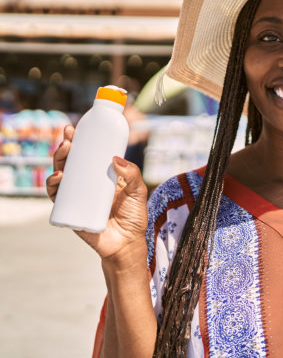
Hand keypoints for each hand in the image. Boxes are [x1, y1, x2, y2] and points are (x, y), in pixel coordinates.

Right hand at [46, 125, 148, 264]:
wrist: (126, 243)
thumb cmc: (134, 216)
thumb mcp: (138, 191)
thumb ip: (133, 175)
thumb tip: (115, 158)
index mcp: (100, 176)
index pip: (86, 155)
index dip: (78, 141)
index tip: (74, 129)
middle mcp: (86, 184)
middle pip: (70, 162)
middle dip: (66, 148)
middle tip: (69, 139)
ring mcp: (76, 196)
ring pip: (60, 176)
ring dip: (58, 162)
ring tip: (65, 153)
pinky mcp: (70, 210)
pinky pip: (56, 197)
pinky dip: (53, 186)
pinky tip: (58, 177)